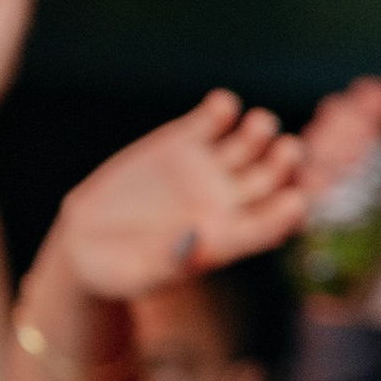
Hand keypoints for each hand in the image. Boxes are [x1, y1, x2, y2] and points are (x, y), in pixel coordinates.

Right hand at [54, 89, 306, 299]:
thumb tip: (199, 239)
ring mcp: (207, 168)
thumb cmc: (118, 271)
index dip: (286, 214)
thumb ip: (170, 261)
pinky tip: (222, 107)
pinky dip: (222, 110)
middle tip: (288, 150)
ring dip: (261, 131)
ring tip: (259, 124)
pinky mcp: (182, 143)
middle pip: (272, 177)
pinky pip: (213, 120)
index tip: (295, 201)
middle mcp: (227, 201)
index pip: (270, 225)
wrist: (86, 244)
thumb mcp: (138, 274)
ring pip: (251, 143)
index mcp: (228, 239)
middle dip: (284, 162)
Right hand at [295, 75, 380, 323]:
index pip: (366, 103)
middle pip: (334, 116)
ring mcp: (317, 173)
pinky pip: (294, 182)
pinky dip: (309, 179)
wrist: (379, 279)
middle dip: (349, 120)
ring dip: (329, 147)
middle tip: (366, 136)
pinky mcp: (298, 200)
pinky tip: (323, 186)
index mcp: (375, 138)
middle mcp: (343, 149)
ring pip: (312, 143)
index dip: (370, 98)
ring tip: (349, 165)